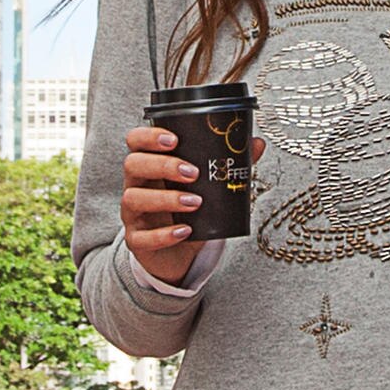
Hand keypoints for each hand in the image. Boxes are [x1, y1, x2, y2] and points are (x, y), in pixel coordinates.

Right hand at [118, 122, 240, 294]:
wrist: (179, 253)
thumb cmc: (189, 212)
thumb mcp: (208, 187)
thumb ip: (228, 164)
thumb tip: (257, 143)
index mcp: (150, 165)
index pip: (136, 141)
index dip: (149, 136)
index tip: (174, 139)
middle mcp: (137, 185)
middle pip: (133, 165)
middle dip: (163, 165)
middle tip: (193, 173)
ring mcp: (133, 214)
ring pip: (133, 199)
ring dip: (165, 198)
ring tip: (195, 202)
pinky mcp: (137, 241)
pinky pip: (142, 237)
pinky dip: (164, 234)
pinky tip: (185, 231)